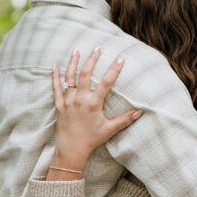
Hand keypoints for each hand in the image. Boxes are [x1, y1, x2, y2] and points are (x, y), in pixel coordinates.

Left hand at [50, 47, 142, 173]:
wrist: (71, 149)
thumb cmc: (91, 139)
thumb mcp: (110, 129)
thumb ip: (125, 119)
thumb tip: (141, 112)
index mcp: (93, 103)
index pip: (106, 82)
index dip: (114, 69)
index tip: (120, 58)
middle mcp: (80, 99)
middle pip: (85, 73)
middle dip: (92, 59)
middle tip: (98, 47)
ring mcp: (68, 100)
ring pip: (69, 77)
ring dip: (73, 62)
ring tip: (77, 50)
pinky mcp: (59, 104)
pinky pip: (56, 87)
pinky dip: (55, 76)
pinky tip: (55, 65)